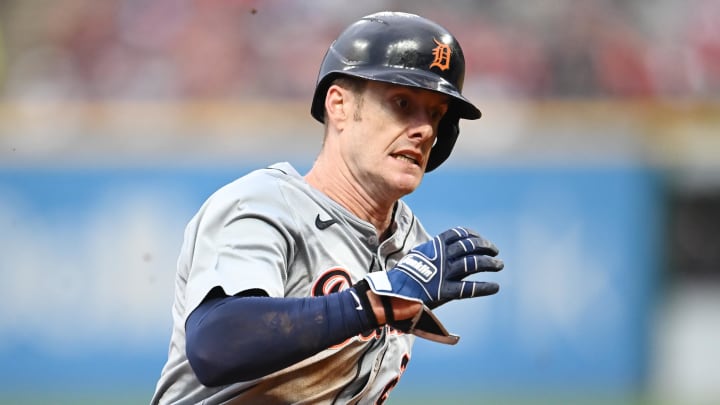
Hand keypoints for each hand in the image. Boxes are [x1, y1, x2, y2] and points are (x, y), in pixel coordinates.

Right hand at [365, 226, 502, 308]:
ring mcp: (445, 274)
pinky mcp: (446, 291)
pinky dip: (484, 287)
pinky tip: (495, 287)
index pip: (457, 234)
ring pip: (473, 264)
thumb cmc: (402, 276)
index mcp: (434, 246)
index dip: (472, 235)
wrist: (392, 293)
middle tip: (495, 251)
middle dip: (485, 247)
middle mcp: (442, 257)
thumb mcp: (416, 257)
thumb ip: (430, 253)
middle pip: (469, 247)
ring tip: (499, 265)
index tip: (480, 239)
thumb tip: (438, 248)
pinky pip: (470, 288)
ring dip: (489, 263)